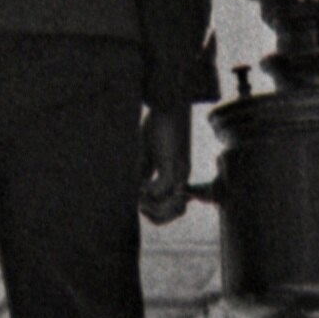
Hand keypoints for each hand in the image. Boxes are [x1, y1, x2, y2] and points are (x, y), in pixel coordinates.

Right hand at [139, 104, 193, 223]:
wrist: (168, 102)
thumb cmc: (158, 125)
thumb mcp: (149, 154)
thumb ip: (146, 171)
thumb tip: (136, 191)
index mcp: (177, 176)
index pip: (176, 208)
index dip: (157, 212)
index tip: (140, 203)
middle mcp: (182, 176)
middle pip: (178, 211)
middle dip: (157, 215)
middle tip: (140, 204)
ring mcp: (179, 170)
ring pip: (176, 207)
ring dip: (154, 207)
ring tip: (140, 197)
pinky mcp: (172, 162)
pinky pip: (163, 189)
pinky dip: (149, 191)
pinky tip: (140, 183)